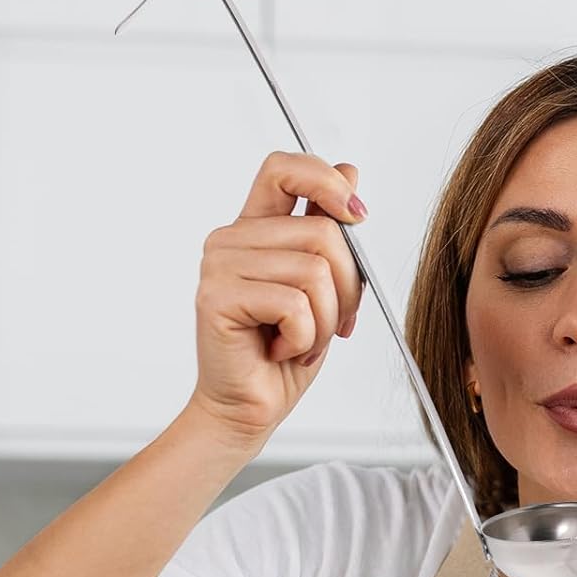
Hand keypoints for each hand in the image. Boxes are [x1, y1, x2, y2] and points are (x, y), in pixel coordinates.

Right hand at [188, 151, 367, 448]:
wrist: (250, 408)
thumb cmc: (285, 353)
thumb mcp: (322, 287)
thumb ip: (328, 230)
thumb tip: (350, 172)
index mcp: (256, 230)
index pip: (284, 169)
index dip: (325, 180)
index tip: (358, 215)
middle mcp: (231, 240)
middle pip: (324, 234)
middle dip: (347, 288)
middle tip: (329, 324)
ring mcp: (220, 266)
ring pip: (315, 272)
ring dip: (325, 321)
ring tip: (301, 341)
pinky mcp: (218, 297)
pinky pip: (294, 305)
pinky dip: (305, 339)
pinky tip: (282, 350)